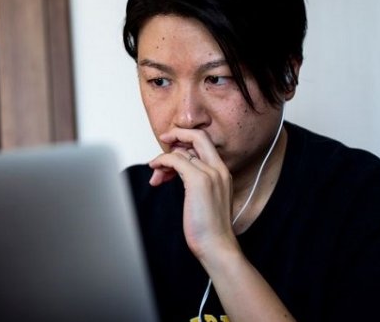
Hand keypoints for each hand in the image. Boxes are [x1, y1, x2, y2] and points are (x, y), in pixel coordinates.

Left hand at [148, 128, 238, 259]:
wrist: (217, 246)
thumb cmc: (209, 228)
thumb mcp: (205, 198)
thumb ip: (197, 181)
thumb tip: (178, 170)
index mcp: (223, 172)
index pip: (205, 143)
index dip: (187, 140)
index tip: (172, 144)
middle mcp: (219, 169)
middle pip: (199, 136)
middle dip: (178, 134)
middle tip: (163, 140)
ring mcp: (209, 173)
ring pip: (182, 151)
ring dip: (164, 159)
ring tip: (156, 175)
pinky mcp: (198, 181)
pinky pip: (175, 160)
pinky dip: (162, 162)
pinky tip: (156, 172)